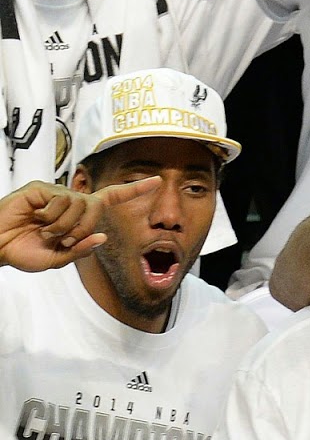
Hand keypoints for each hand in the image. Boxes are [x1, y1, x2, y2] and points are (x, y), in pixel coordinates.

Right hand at [0, 178, 159, 271]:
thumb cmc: (22, 251)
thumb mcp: (57, 258)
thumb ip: (80, 249)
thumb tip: (103, 238)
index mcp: (77, 216)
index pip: (110, 199)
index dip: (134, 190)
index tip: (158, 181)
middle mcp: (69, 201)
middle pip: (96, 207)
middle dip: (83, 228)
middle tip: (62, 240)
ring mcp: (54, 192)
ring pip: (79, 204)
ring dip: (64, 224)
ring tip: (45, 231)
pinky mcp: (40, 188)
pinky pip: (60, 199)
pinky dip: (51, 216)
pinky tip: (35, 219)